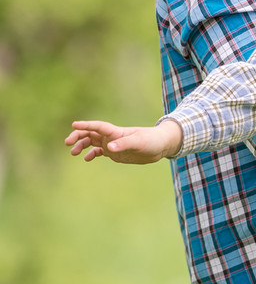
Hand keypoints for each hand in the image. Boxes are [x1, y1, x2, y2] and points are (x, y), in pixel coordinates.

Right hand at [65, 119, 182, 163]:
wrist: (161, 146)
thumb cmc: (152, 140)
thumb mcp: (138, 143)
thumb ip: (123, 144)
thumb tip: (108, 148)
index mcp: (116, 132)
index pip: (98, 126)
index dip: (86, 125)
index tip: (74, 125)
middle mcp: (112, 137)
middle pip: (91, 134)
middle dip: (78, 136)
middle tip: (67, 143)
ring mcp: (113, 144)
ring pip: (92, 142)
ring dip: (82, 145)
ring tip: (73, 152)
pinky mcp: (116, 152)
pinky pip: (99, 152)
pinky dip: (91, 154)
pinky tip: (86, 159)